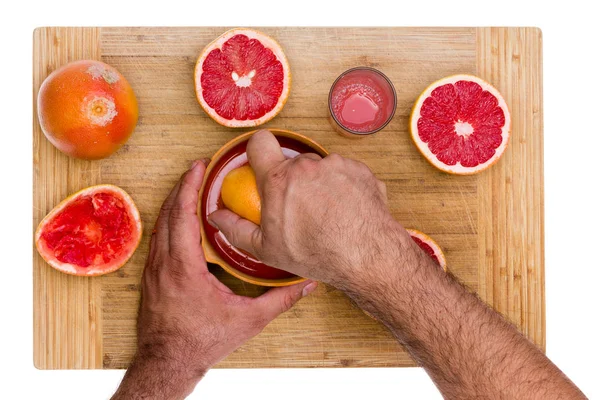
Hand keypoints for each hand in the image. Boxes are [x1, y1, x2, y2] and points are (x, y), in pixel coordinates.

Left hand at [113, 159, 316, 399]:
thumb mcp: (247, 321)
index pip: (183, 214)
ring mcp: (153, 270)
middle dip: (182, 185)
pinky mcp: (151, 277)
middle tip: (198, 168)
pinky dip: (169, 221)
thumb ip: (280, 300)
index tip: (199, 166)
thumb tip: (306, 284)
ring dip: (174, 202)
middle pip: (168, 212)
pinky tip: (181, 220)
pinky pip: (158, 238)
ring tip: (191, 187)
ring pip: (160, 224)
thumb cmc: (201, 343)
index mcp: (184, 267)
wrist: (166, 364)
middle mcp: (164, 263)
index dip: (189, 185)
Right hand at [208, 130, 407, 287]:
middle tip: (301, 207)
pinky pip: (345, 173)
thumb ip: (236, 229)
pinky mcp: (360, 170)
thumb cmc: (317, 254)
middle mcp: (307, 166)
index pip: (260, 142)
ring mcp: (336, 165)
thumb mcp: (267, 248)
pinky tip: (346, 210)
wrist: (367, 256)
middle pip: (294, 162)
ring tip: (328, 213)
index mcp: (279, 180)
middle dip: (295, 180)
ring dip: (321, 184)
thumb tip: (216, 217)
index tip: (263, 164)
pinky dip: (344, 187)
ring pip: (321, 168)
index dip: (259, 150)